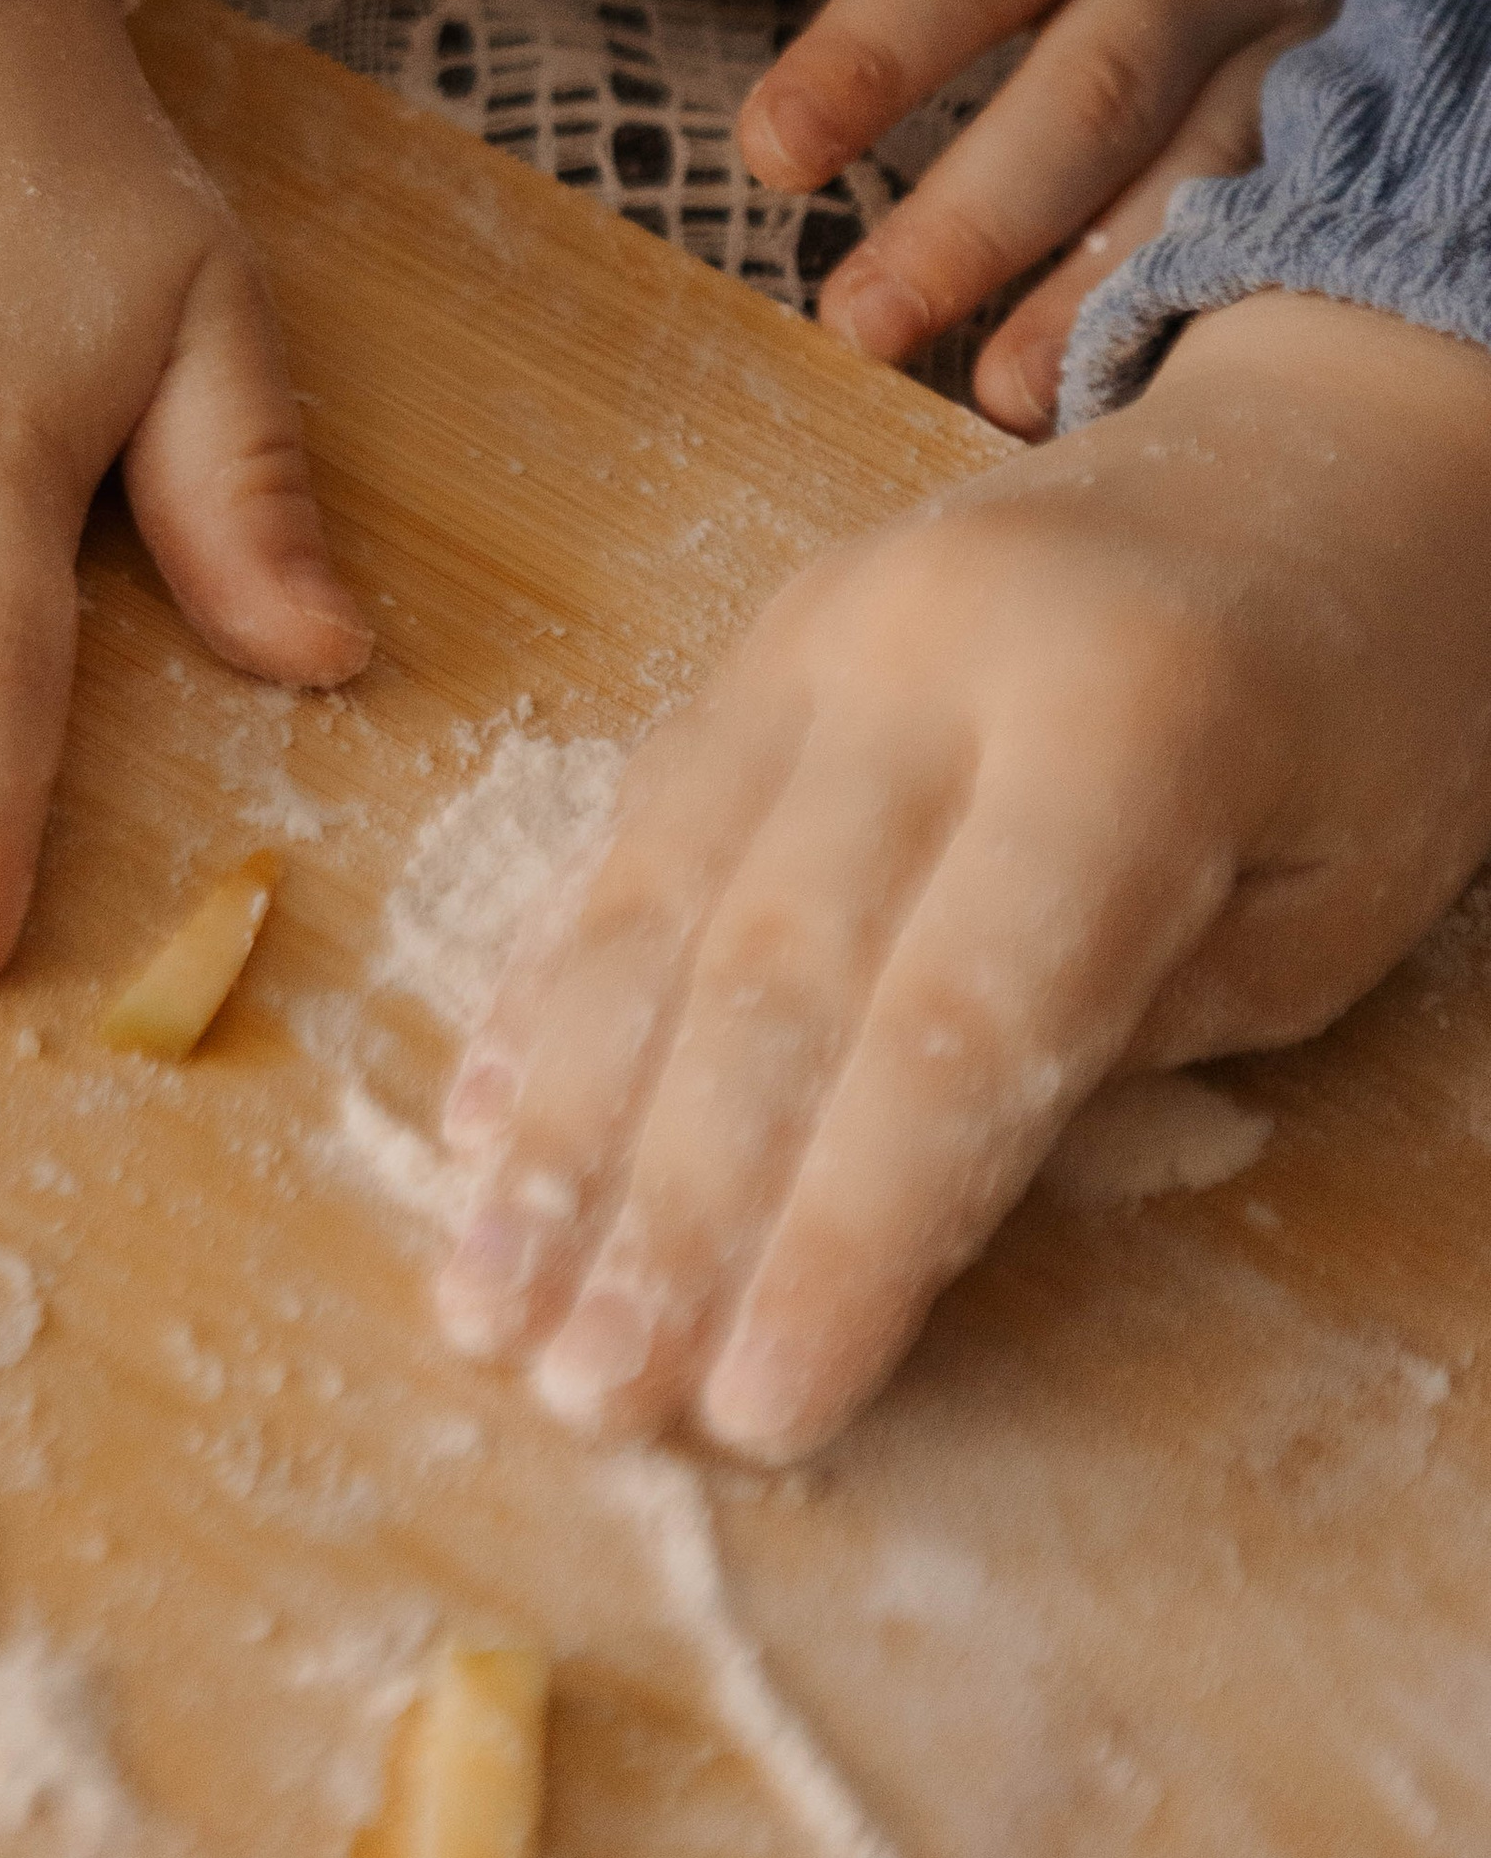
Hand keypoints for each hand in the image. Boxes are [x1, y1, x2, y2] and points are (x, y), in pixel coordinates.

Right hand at [435, 292, 1490, 1460]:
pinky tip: (486, 1126)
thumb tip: (908, 1201)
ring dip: (562, 1127)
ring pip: (654, 902)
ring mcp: (818, 630)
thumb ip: (1135, 1040)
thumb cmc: (1371, 708)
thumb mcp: (1336, 901)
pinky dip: (550, 988)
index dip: (850, 1234)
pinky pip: (626, 826)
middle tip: (582, 1401)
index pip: (957, 1026)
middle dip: (668, 1213)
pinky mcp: (755, 637)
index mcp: (1128, 721)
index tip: (765, 1410)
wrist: (1322, 447)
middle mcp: (932, 655)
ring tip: (486, 1306)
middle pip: (770, 976)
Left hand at [625, 0, 1392, 430]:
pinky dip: (1215, 295)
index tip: (774, 151)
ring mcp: (1283, 21)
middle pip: (1088, 88)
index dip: (871, 53)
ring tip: (1001, 388)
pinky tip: (1138, 376)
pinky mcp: (1342, 92)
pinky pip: (1281, 205)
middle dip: (977, 215)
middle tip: (862, 321)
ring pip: (1202, 167)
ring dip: (1099, 286)